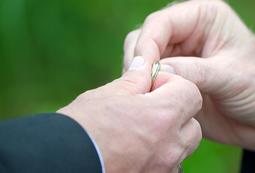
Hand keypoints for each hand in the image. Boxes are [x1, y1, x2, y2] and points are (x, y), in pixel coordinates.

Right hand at [58, 56, 201, 172]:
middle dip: (176, 113)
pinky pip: (171, 165)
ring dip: (171, 136)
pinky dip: (161, 156)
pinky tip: (138, 151)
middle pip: (192, 123)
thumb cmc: (83, 127)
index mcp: (163, 115)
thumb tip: (144, 66)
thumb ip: (135, 80)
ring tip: (143, 132)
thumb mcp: (108, 94)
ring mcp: (165, 166)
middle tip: (150, 110)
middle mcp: (170, 145)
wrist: (62, 163)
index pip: (191, 93)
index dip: (173, 85)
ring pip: (183, 146)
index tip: (152, 87)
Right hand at [124, 0, 254, 149]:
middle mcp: (187, 34)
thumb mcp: (233, 76)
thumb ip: (194, 72)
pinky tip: (152, 107)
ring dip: (141, 80)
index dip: (146, 45)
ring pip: (143, 62)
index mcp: (204, 18)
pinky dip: (148, 94)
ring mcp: (180, 58)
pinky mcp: (177, 80)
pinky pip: (152, 83)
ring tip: (147, 100)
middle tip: (142, 90)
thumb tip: (155, 72)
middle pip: (144, 39)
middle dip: (139, 64)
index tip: (144, 73)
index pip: (161, 23)